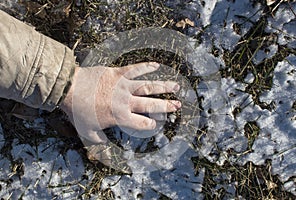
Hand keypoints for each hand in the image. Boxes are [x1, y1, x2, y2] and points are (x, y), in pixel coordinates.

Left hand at [60, 62, 180, 143]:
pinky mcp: (118, 73)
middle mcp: (126, 101)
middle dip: (166, 106)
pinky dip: (146, 66)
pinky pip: (135, 69)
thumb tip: (104, 145)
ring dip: (163, 86)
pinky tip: (157, 65)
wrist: (69, 88)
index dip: (152, 124)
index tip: (158, 123)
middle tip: (178, 105)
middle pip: (151, 104)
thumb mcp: (87, 131)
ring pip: (148, 86)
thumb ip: (98, 140)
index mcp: (120, 117)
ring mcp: (123, 86)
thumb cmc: (78, 110)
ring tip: (176, 85)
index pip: (142, 122)